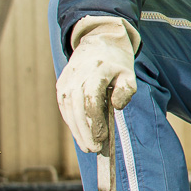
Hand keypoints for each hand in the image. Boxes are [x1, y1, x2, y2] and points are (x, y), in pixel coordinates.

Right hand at [55, 16, 138, 153]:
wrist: (97, 42)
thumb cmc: (117, 63)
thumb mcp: (129, 73)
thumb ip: (126, 90)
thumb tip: (116, 107)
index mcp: (96, 71)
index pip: (92, 100)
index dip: (95, 122)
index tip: (101, 139)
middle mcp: (77, 76)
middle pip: (77, 108)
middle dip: (85, 131)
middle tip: (93, 149)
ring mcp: (66, 80)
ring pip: (68, 110)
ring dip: (76, 130)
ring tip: (87, 146)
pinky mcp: (61, 85)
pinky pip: (64, 106)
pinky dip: (71, 122)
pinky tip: (79, 134)